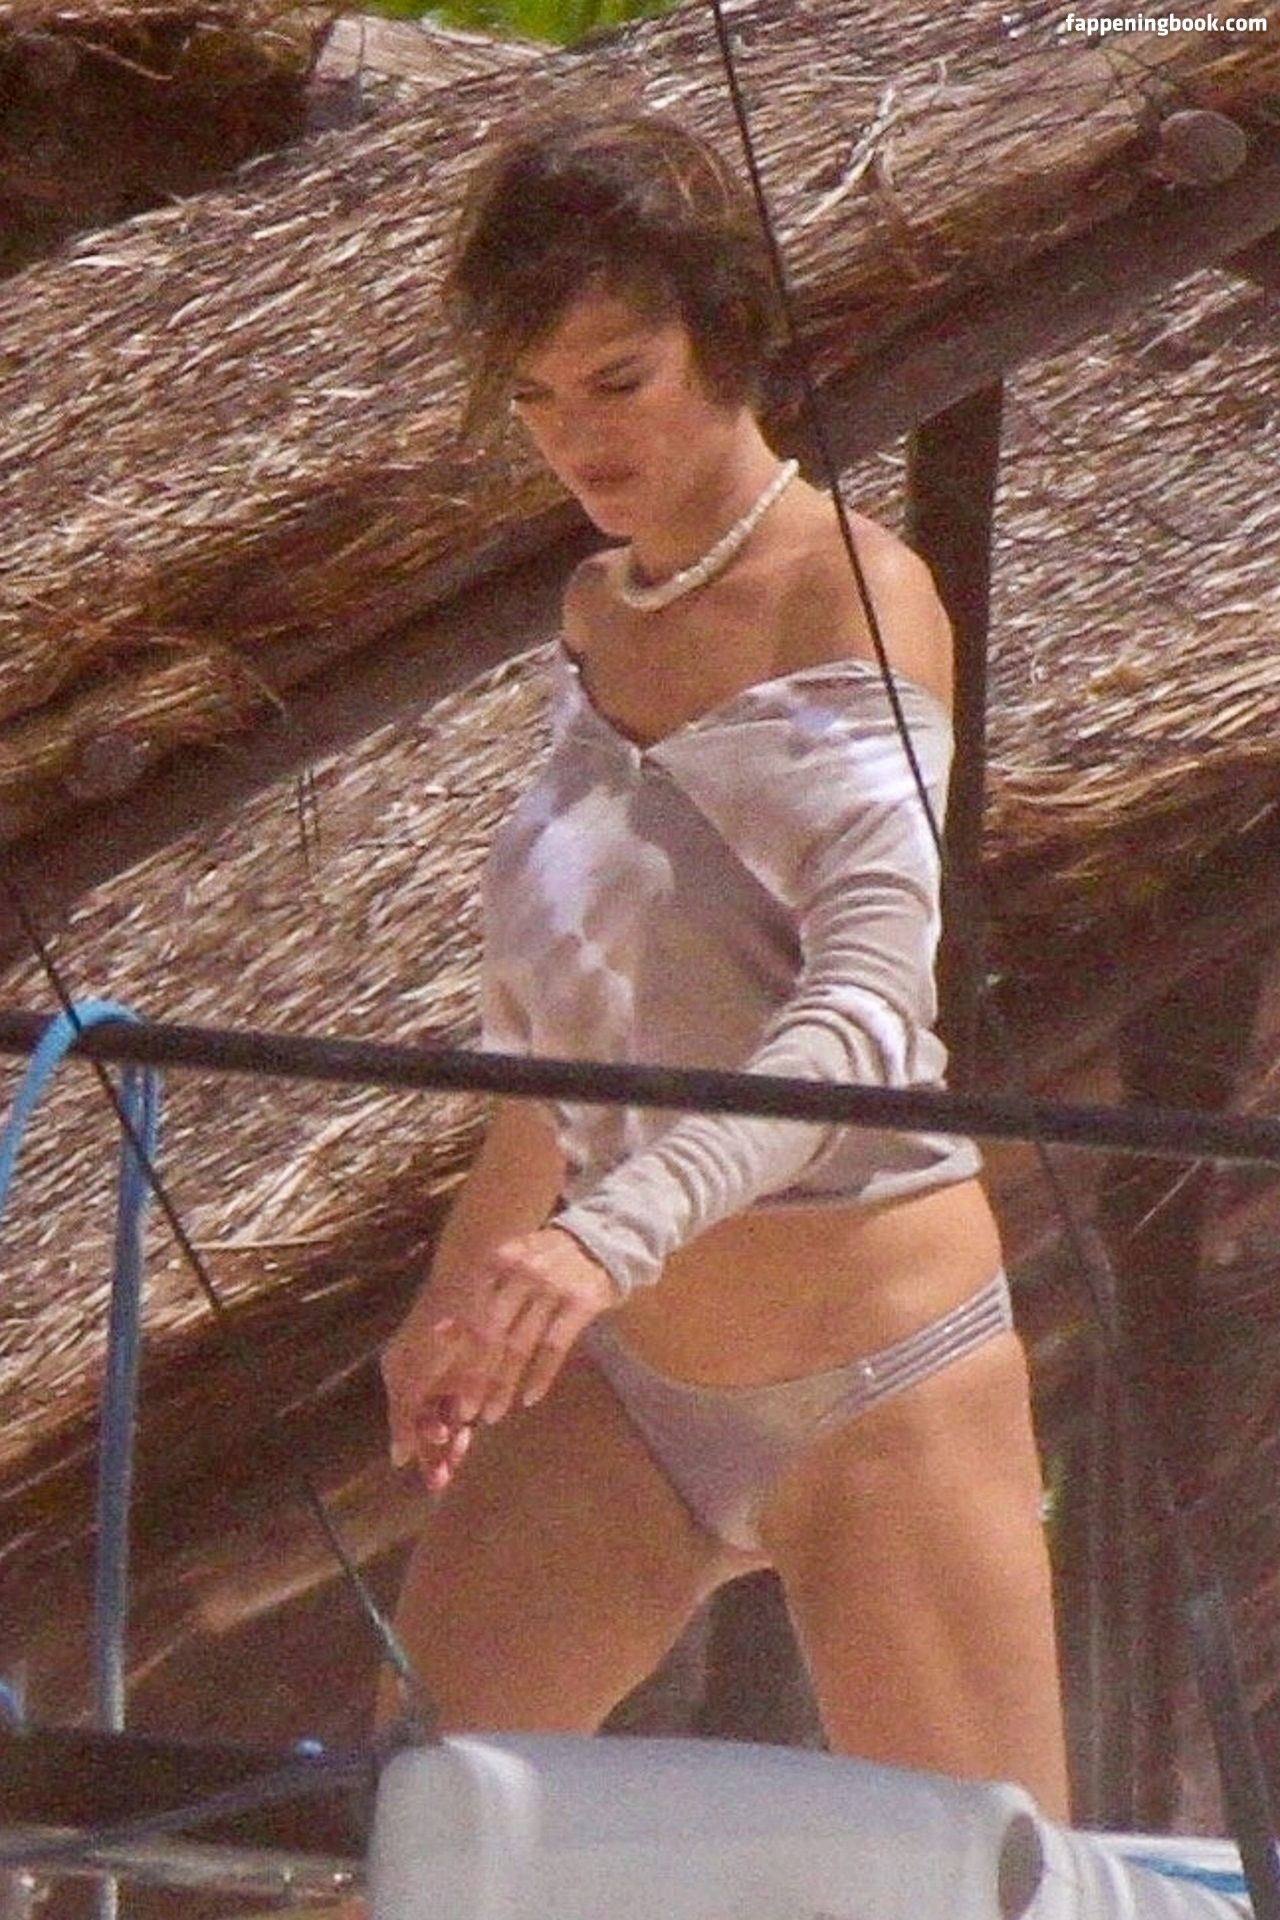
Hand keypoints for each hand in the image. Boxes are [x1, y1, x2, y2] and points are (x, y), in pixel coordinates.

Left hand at [381, 1226, 618, 1483]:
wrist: (602, 1241)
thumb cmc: (545, 1259)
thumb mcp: (509, 1266)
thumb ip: (478, 1297)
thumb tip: (440, 1332)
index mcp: (497, 1261)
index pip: (469, 1315)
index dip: (454, 1353)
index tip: (442, 1386)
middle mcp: (521, 1271)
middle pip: (490, 1334)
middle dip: (474, 1377)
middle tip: (464, 1412)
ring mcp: (552, 1286)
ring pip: (520, 1345)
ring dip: (503, 1385)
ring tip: (492, 1414)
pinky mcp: (580, 1301)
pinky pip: (555, 1346)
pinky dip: (541, 1375)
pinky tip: (530, 1398)